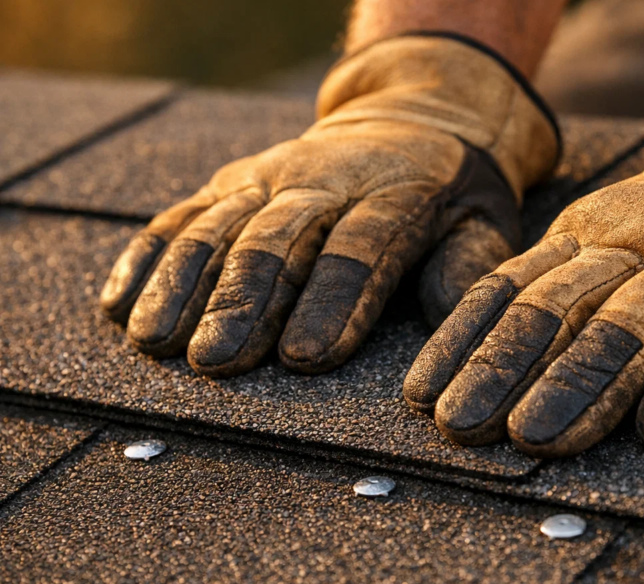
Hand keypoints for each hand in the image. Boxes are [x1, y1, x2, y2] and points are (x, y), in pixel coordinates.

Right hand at [99, 34, 558, 376]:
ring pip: (218, 226)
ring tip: (155, 342)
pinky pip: (181, 215)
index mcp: (396, 194)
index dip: (334, 301)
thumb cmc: (450, 194)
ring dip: (182, 286)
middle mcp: (324, 182)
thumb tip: (454, 324)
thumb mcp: (482, 223)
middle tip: (215, 361)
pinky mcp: (232, 182)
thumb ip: (467, 270)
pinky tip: (119, 304)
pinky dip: (147, 259)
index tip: (306, 357)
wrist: (411, 119)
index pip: (363, 247)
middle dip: (243, 301)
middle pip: (278, 240)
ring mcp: (270, 178)